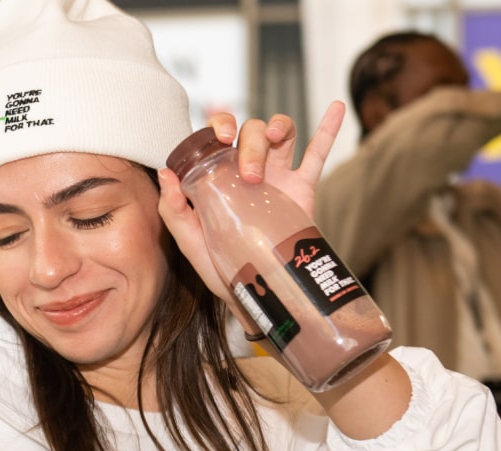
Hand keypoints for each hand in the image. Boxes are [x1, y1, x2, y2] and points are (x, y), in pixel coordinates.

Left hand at [157, 102, 346, 305]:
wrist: (256, 292)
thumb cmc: (219, 266)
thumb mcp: (190, 242)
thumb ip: (174, 210)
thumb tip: (165, 173)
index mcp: (218, 174)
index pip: (217, 135)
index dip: (219, 126)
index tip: (222, 137)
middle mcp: (247, 168)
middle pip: (252, 130)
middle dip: (251, 142)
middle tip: (250, 174)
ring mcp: (277, 175)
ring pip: (282, 132)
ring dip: (279, 127)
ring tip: (277, 139)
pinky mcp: (303, 188)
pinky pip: (317, 154)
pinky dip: (328, 129)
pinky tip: (335, 108)